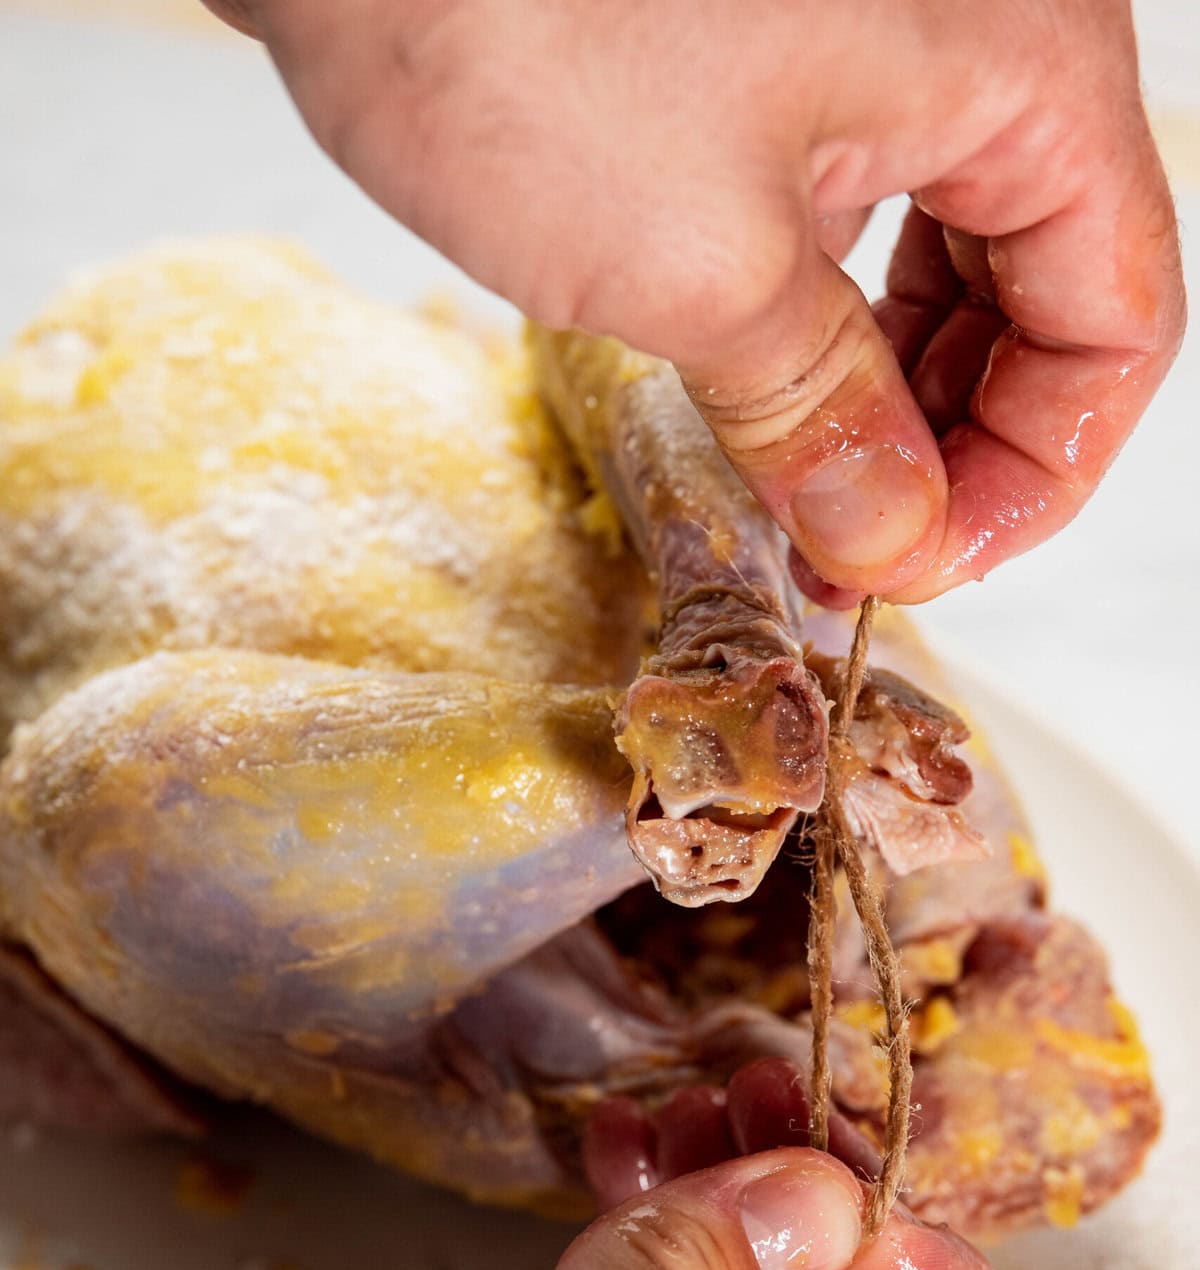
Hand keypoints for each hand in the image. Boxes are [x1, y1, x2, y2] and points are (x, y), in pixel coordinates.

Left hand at [204, 0, 1182, 601]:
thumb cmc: (520, 12)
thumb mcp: (703, 270)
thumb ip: (822, 419)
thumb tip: (891, 535)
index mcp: (1020, 63)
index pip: (1116, 313)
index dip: (1036, 472)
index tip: (931, 566)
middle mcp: (967, 36)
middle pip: (1040, 284)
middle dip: (958, 444)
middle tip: (864, 556)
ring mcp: (862, 41)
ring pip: (937, 255)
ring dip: (886, 397)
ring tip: (809, 506)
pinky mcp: (759, 62)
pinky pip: (841, 215)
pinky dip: (815, 324)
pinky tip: (760, 403)